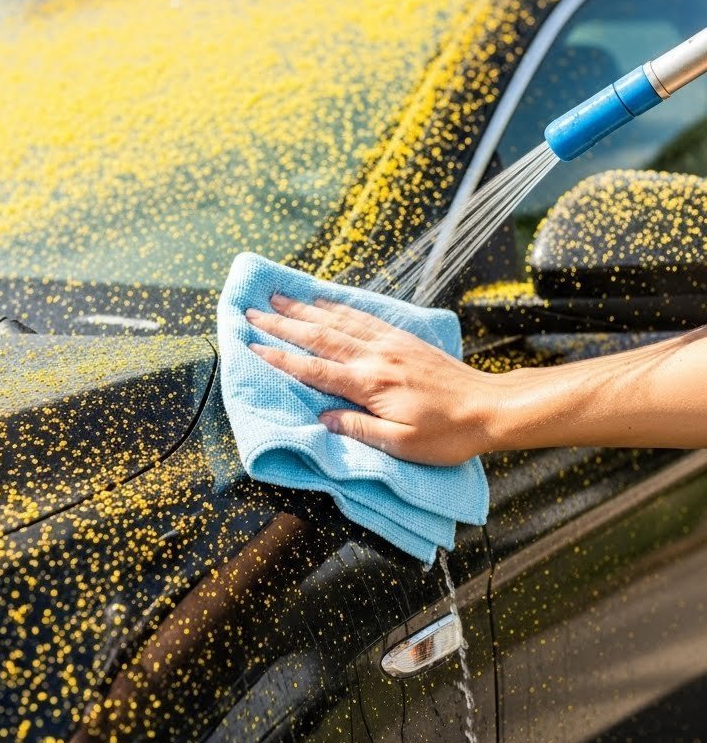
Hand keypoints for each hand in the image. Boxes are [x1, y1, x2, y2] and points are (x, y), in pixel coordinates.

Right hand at [245, 293, 502, 465]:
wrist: (490, 407)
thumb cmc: (448, 435)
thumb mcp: (402, 446)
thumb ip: (360, 429)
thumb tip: (324, 419)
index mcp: (371, 385)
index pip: (316, 370)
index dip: (281, 358)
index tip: (253, 346)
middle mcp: (377, 357)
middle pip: (320, 336)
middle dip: (283, 324)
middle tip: (252, 312)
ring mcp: (391, 343)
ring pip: (339, 320)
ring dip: (305, 308)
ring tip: (278, 297)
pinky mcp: (404, 339)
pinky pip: (364, 316)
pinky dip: (339, 306)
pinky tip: (325, 300)